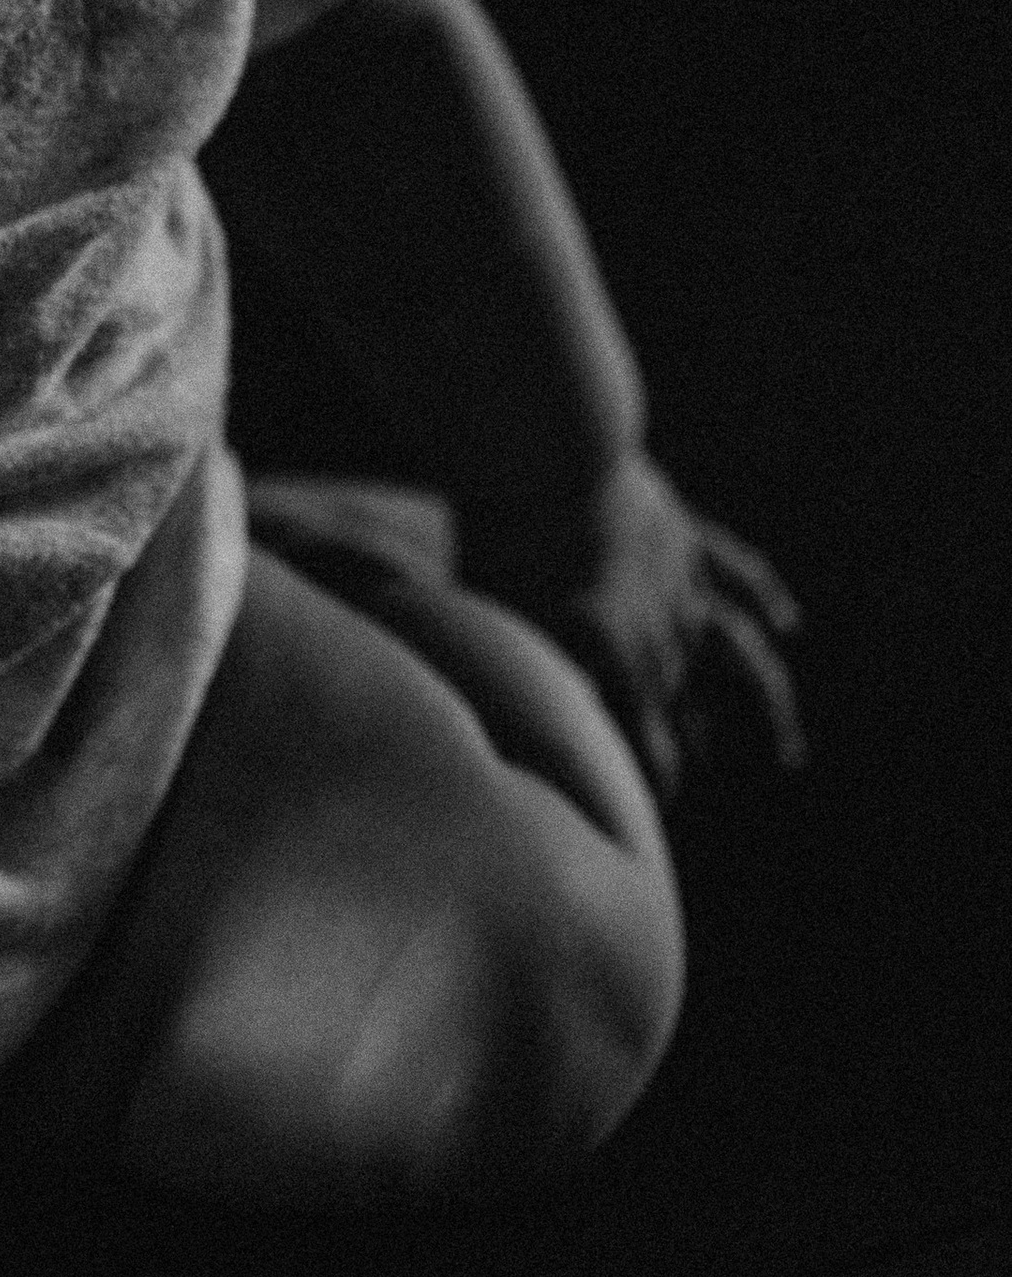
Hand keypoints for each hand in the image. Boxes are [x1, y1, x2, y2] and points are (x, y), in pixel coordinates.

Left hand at [460, 450, 804, 801]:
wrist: (546, 452)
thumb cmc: (503, 538)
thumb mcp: (493, 620)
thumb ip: (512, 677)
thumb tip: (489, 731)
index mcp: (617, 666)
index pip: (652, 755)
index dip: (651, 790)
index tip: (641, 824)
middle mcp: (665, 640)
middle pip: (691, 717)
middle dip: (687, 754)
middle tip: (682, 785)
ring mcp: (685, 589)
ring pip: (744, 661)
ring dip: (767, 709)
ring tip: (786, 753)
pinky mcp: (688, 537)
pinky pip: (739, 575)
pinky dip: (766, 597)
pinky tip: (786, 622)